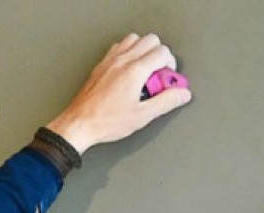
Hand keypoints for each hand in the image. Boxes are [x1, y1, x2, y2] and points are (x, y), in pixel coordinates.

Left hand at [47, 33, 189, 154]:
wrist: (81, 122)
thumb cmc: (107, 121)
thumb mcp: (143, 116)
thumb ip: (166, 102)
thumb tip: (182, 94)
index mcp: (135, 71)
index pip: (162, 52)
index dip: (171, 65)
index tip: (168, 81)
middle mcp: (123, 60)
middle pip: (151, 40)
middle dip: (160, 55)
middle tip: (159, 76)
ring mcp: (111, 60)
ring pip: (135, 39)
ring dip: (144, 50)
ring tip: (145, 72)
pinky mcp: (102, 64)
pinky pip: (120, 46)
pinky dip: (129, 52)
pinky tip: (130, 70)